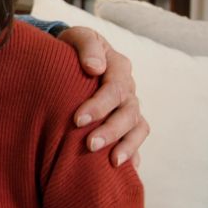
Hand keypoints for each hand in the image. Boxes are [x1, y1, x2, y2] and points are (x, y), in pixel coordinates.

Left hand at [57, 26, 148, 166]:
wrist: (69, 59)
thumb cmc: (70, 48)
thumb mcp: (76, 37)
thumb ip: (86, 46)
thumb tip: (95, 68)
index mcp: (118, 66)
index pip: (115, 88)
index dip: (99, 105)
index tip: (77, 120)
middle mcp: (128, 89)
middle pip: (129, 112)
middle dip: (111, 130)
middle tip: (89, 145)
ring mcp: (130, 107)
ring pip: (138, 128)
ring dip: (127, 146)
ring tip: (112, 162)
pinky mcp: (126, 124)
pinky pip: (136, 141)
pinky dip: (133, 156)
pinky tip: (123, 171)